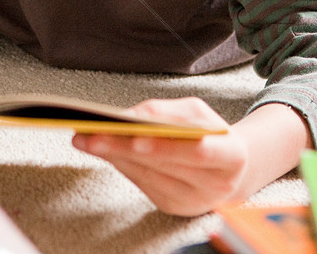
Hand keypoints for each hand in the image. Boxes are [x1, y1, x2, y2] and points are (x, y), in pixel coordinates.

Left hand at [73, 99, 309, 216]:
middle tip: (91, 134)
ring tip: (86, 138)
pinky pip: (141, 183)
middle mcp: (214, 185)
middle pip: (162, 165)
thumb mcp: (199, 113)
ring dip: (113, 156)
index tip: (133, 135)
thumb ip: (169, 111)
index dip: (165, 144)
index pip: (196, 151)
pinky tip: (102, 150)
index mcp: (230, 156)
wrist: (228, 169)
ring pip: (146, 176)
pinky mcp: (172, 206)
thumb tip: (132, 114)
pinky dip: (120, 165)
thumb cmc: (211, 134)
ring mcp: (192, 200)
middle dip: (123, 147)